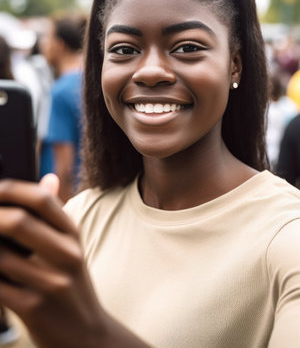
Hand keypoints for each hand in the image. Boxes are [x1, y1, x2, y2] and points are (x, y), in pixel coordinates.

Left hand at [0, 175, 105, 347]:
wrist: (87, 335)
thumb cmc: (73, 285)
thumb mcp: (71, 247)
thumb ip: (55, 214)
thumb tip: (49, 178)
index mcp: (72, 234)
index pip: (42, 199)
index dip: (12, 189)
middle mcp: (66, 255)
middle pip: (19, 222)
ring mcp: (51, 282)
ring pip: (0, 257)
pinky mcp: (34, 308)